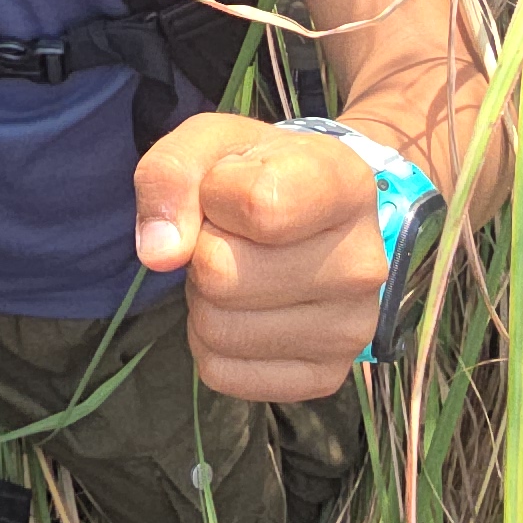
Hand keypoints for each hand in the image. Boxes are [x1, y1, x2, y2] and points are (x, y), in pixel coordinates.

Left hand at [133, 112, 388, 401]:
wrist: (314, 218)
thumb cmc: (259, 173)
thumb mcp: (212, 144)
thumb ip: (172, 173)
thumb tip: (159, 253)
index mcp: (347, 188)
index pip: (258, 206)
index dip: (215, 194)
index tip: (230, 187)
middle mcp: (363, 265)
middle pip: (221, 276)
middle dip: (203, 252)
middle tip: (232, 237)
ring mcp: (351, 330)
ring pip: (216, 329)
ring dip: (205, 299)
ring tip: (240, 270)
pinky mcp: (325, 377)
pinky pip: (220, 372)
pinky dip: (210, 344)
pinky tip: (245, 310)